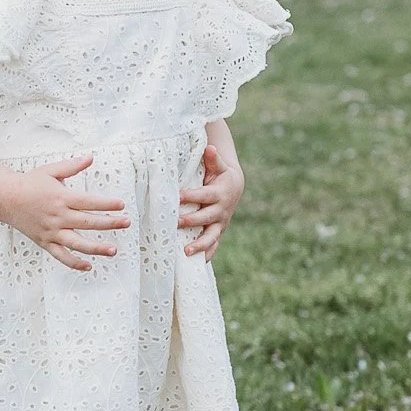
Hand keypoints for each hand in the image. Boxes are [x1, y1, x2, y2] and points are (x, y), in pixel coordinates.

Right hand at [0, 155, 127, 271]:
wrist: (5, 198)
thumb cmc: (29, 183)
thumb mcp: (51, 170)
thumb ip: (72, 166)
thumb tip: (90, 158)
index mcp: (61, 197)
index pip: (89, 202)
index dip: (106, 204)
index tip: (121, 205)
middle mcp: (58, 216)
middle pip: (88, 222)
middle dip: (109, 223)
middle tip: (126, 223)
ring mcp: (51, 231)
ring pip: (77, 243)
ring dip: (96, 248)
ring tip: (113, 250)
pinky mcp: (45, 242)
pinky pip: (61, 256)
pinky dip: (74, 263)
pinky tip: (88, 266)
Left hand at [179, 141, 242, 259]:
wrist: (235, 187)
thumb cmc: (220, 174)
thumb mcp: (219, 165)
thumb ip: (213, 158)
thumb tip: (209, 147)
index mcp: (219, 193)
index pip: (204, 195)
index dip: (192, 196)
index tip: (178, 196)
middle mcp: (221, 210)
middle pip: (206, 218)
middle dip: (191, 221)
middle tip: (175, 223)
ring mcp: (220, 223)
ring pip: (211, 236)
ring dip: (199, 244)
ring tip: (186, 251)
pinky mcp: (218, 232)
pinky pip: (213, 246)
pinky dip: (206, 254)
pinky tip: (196, 263)